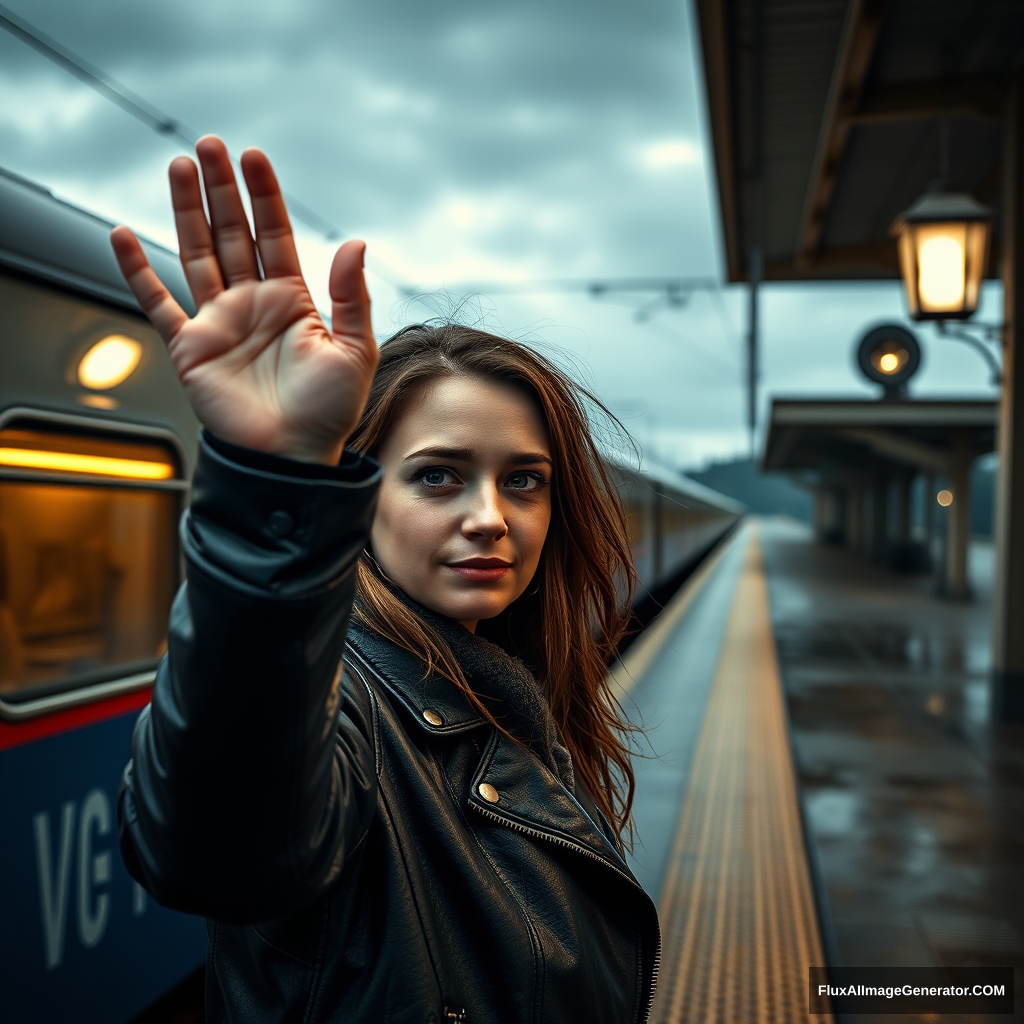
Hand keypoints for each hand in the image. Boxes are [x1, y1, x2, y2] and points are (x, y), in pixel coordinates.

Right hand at [110, 136, 377, 464]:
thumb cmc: (329, 412)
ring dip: (186, 212)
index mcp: (292, 300)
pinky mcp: (190, 348)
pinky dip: (137, 272)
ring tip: (178, 167)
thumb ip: (353, 297)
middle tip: (208, 145)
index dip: (264, 195)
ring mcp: (219, 322)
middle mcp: (252, 304)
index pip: (275, 234)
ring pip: (196, 254)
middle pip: (232, 233)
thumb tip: (356, 242)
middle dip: (220, 189)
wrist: (292, 458)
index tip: (253, 156)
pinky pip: (157, 303)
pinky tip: (122, 236)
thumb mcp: (355, 350)